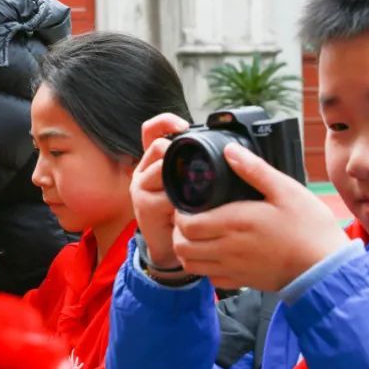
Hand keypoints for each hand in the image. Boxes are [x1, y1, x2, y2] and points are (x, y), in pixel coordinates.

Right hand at [131, 113, 191, 270]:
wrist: (170, 246)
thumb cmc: (184, 211)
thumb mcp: (189, 184)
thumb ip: (196, 166)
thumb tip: (228, 148)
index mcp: (154, 160)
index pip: (151, 129)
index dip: (166, 121)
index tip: (184, 126)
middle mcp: (143, 170)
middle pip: (159, 147)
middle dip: (180, 157)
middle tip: (196, 175)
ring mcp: (140, 188)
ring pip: (162, 169)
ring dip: (183, 183)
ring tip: (192, 197)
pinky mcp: (144, 206)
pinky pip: (167, 197)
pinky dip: (182, 204)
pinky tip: (187, 212)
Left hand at [171, 143, 349, 290]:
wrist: (326, 268)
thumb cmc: (309, 228)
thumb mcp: (285, 190)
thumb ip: (254, 170)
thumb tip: (230, 151)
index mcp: (234, 223)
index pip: (185, 224)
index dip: (179, 213)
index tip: (187, 203)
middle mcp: (227, 249)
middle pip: (181, 246)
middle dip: (178, 230)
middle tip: (189, 217)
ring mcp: (233, 269)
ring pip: (191, 264)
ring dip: (187, 249)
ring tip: (198, 234)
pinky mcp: (242, 282)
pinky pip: (210, 278)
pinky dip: (205, 266)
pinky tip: (216, 252)